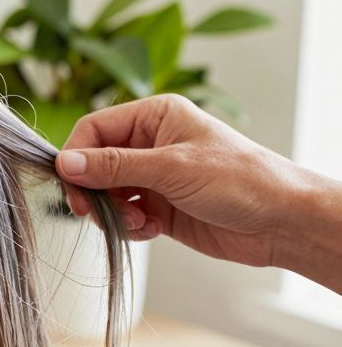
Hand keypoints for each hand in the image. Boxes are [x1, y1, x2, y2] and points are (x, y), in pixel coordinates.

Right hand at [56, 94, 332, 268]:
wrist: (282, 222)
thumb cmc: (241, 180)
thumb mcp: (172, 168)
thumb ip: (114, 166)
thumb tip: (65, 163)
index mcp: (155, 117)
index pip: (95, 129)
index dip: (77, 155)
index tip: (71, 183)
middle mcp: (150, 143)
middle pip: (94, 163)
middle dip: (93, 189)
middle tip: (91, 212)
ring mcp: (154, 177)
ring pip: (106, 193)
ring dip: (112, 212)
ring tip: (137, 222)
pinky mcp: (158, 207)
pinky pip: (123, 215)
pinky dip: (129, 227)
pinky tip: (151, 230)